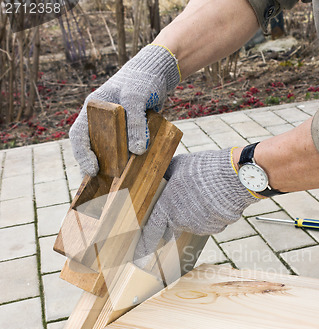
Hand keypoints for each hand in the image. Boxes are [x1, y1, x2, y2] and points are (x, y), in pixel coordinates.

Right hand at [69, 44, 179, 176]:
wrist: (158, 73)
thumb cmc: (143, 79)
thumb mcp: (137, 97)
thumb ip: (136, 122)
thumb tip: (138, 150)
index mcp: (94, 109)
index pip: (79, 136)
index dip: (82, 155)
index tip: (93, 170)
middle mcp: (101, 120)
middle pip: (92, 148)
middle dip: (95, 167)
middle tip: (104, 185)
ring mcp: (115, 127)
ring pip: (108, 152)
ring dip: (112, 168)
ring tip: (117, 185)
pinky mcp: (129, 132)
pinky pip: (125, 150)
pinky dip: (127, 162)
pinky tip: (134, 174)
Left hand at [134, 148, 257, 263]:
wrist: (232, 178)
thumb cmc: (202, 169)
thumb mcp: (177, 166)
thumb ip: (166, 176)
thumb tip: (161, 177)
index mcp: (166, 207)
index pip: (151, 231)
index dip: (144, 246)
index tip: (139, 257)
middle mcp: (180, 221)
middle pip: (172, 227)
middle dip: (173, 221)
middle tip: (181, 205)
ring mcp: (198, 227)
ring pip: (191, 224)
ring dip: (193, 214)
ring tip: (203, 194)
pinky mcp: (214, 228)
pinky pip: (207, 224)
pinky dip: (208, 216)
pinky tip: (214, 200)